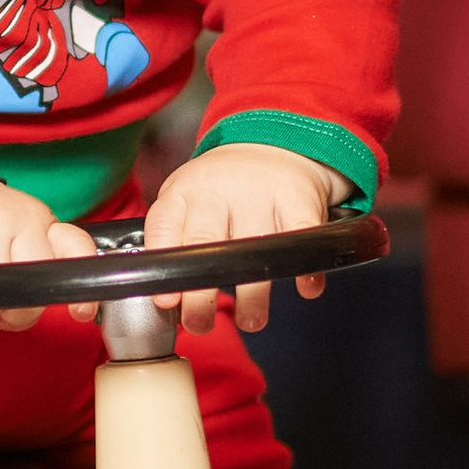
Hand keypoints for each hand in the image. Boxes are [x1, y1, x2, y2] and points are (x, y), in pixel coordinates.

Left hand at [140, 144, 344, 335]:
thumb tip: (169, 304)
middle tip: (200, 324)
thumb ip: (175, 243)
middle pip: (203, 245)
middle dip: (200, 295)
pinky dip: (305, 268)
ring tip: (251, 320)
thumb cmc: (221, 189)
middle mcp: (217, 189)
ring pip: (254, 250)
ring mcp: (258, 191)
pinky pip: (301, 236)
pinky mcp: (297, 195)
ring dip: (253, 295)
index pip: (163, 226)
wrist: (271, 144)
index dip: (162, 263)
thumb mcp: (188, 201)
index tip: (166, 301)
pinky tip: (305, 289)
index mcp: (183, 192)